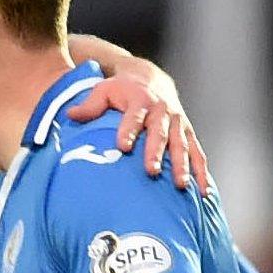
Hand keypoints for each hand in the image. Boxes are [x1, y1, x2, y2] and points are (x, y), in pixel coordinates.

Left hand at [67, 59, 209, 191]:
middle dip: (156, 152)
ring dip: (182, 165)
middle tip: (151, 171)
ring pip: (182, 145)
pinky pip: (198, 154)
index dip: (129, 130)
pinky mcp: (187, 134)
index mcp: (141, 100)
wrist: (151, 80)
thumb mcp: (104, 91)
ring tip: (181, 186)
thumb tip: (69, 115)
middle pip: (160, 133)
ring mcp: (178, 123)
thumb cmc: (122, 90)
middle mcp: (162, 111)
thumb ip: (89, 106)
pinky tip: (203, 192)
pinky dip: (201, 172)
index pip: (134, 116)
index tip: (123, 146)